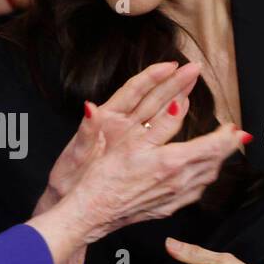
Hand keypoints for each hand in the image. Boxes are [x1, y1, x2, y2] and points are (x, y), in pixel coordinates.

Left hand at [36, 59, 199, 214]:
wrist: (71, 197)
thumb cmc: (70, 175)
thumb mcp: (77, 153)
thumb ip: (86, 131)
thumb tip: (89, 108)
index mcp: (107, 119)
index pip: (133, 91)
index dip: (151, 77)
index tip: (170, 66)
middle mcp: (121, 124)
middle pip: (152, 97)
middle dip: (172, 82)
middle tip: (193, 69)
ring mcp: (131, 138)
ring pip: (159, 112)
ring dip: (177, 97)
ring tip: (194, 82)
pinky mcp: (137, 152)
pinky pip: (160, 134)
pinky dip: (174, 122)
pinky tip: (186, 115)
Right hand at [66, 117, 244, 244]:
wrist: (94, 211)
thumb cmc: (107, 177)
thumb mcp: (132, 142)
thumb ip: (161, 124)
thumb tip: (180, 105)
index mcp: (173, 162)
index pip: (213, 147)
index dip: (227, 136)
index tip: (235, 127)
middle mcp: (180, 182)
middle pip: (215, 163)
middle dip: (227, 148)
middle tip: (235, 136)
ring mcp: (175, 198)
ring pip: (207, 178)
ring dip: (217, 163)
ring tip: (220, 151)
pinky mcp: (168, 208)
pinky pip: (195, 192)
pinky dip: (203, 178)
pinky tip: (198, 174)